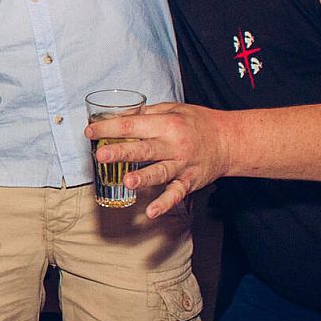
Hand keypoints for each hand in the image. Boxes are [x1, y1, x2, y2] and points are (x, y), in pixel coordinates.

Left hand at [86, 102, 233, 218]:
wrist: (229, 140)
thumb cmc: (198, 122)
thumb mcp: (173, 109)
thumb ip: (147, 114)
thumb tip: (118, 116)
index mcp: (166, 124)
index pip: (132, 125)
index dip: (109, 128)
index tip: (90, 132)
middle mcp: (174, 145)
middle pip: (144, 149)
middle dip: (121, 152)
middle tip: (101, 155)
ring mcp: (182, 165)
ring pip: (160, 172)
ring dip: (143, 178)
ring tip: (127, 182)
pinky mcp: (189, 181)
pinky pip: (176, 194)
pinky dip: (165, 203)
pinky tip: (151, 211)